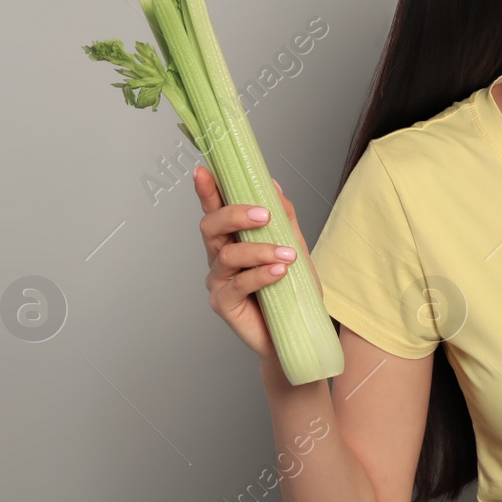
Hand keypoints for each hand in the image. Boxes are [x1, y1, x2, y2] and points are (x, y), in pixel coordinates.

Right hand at [194, 164, 311, 360]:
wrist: (298, 331)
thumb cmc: (292, 290)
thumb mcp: (295, 247)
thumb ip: (283, 218)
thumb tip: (274, 185)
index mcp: (232, 239)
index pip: (216, 209)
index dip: (207, 190)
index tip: (203, 170)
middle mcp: (219, 257)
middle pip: (211, 227)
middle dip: (235, 214)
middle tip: (264, 214)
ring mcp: (218, 281)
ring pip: (228, 255)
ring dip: (260, 250)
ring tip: (286, 256)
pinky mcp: (223, 304)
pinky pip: (238, 284)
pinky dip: (261, 274)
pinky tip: (279, 273)